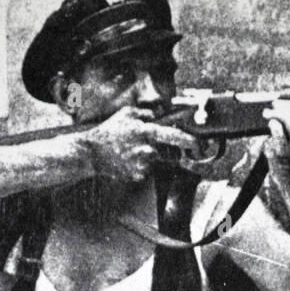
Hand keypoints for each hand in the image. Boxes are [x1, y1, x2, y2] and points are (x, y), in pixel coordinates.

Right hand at [81, 106, 196, 183]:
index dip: (189, 141)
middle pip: (171, 154)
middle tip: (155, 148)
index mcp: (146, 132)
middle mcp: (147, 149)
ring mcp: (142, 165)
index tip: (198, 144)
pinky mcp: (137, 176)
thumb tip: (159, 115)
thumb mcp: (126, 114)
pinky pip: (146, 172)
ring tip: (132, 152)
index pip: (174, 136)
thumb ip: (146, 114)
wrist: (92, 153)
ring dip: (151, 158)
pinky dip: (140, 168)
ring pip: (157, 162)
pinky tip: (127, 162)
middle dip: (170, 152)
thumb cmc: (109, 131)